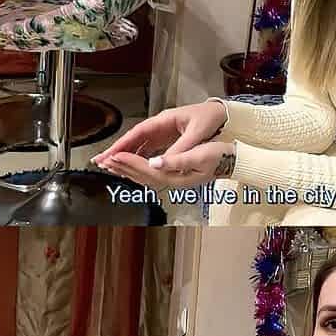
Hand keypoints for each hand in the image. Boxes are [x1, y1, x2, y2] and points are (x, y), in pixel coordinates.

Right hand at [91, 101, 226, 164]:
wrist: (225, 113)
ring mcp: (164, 132)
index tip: (108, 155)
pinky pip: (151, 148)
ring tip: (111, 165)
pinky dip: (140, 156)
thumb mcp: (196, 133)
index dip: (121, 145)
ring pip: (141, 145)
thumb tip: (163, 162)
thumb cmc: (211, 118)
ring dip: (126, 154)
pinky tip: (133, 165)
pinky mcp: (170, 139)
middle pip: (134, 139)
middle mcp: (161, 126)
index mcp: (164, 120)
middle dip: (118, 151)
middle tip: (101, 162)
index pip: (137, 133)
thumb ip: (180, 148)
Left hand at [97, 142, 235, 189]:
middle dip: (122, 167)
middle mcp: (172, 182)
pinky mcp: (173, 176)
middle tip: (104, 159)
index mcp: (177, 177)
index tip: (116, 154)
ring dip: (126, 170)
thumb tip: (155, 163)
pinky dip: (136, 170)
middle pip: (141, 176)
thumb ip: (177, 160)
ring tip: (110, 164)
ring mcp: (172, 181)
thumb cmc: (218, 156)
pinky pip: (149, 175)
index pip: (147, 170)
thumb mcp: (200, 155)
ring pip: (143, 177)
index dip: (130, 162)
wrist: (231, 160)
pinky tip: (128, 166)